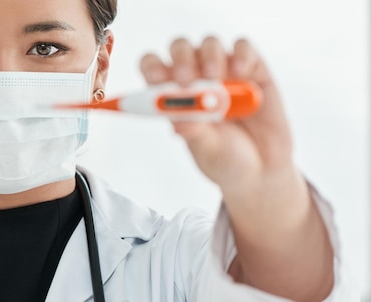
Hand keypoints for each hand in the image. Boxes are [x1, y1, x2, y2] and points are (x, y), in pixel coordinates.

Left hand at [140, 37, 294, 198]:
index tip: (157, 79)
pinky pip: (243, 48)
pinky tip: (240, 73)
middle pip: (180, 49)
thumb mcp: (206, 149)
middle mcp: (196, 78)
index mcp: (174, 95)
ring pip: (210, 44)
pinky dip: (240, 55)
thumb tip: (177, 119)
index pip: (154, 68)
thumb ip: (193, 132)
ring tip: (217, 79)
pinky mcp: (253, 68)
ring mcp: (224, 70)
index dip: (152, 68)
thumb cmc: (225, 157)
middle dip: (181, 59)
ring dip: (209, 57)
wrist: (262, 168)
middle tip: (186, 78)